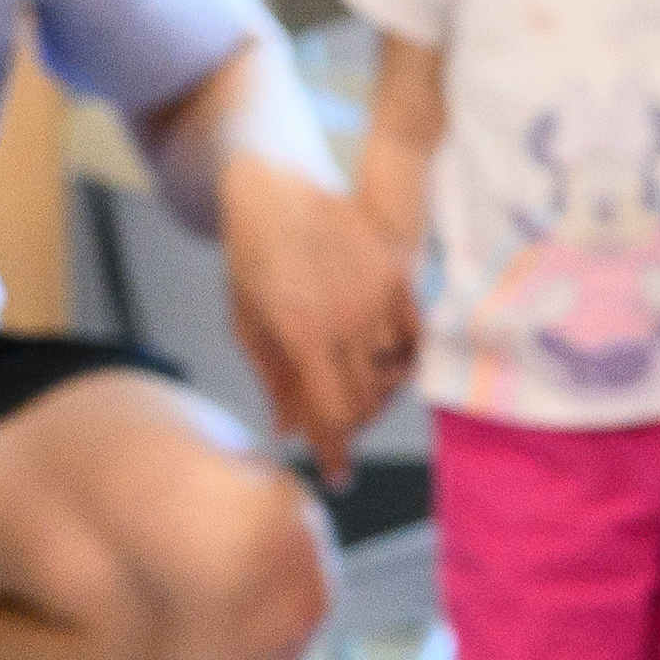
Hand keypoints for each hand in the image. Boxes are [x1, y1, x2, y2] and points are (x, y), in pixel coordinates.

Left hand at [216, 160, 418, 464]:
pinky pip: (411, 336)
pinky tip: (379, 361)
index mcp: (304, 334)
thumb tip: (291, 431)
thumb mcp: (248, 321)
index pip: (332, 414)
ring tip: (352, 391)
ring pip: (390, 373)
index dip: (336, 451)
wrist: (275, 182)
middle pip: (366, 402)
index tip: (339, 476)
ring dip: (373, 394)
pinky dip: (398, 358)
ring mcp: (377, 295)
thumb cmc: (252, 254)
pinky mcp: (397, 274)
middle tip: (338, 430)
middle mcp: (347, 318)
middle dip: (352, 425)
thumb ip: (273, 379)